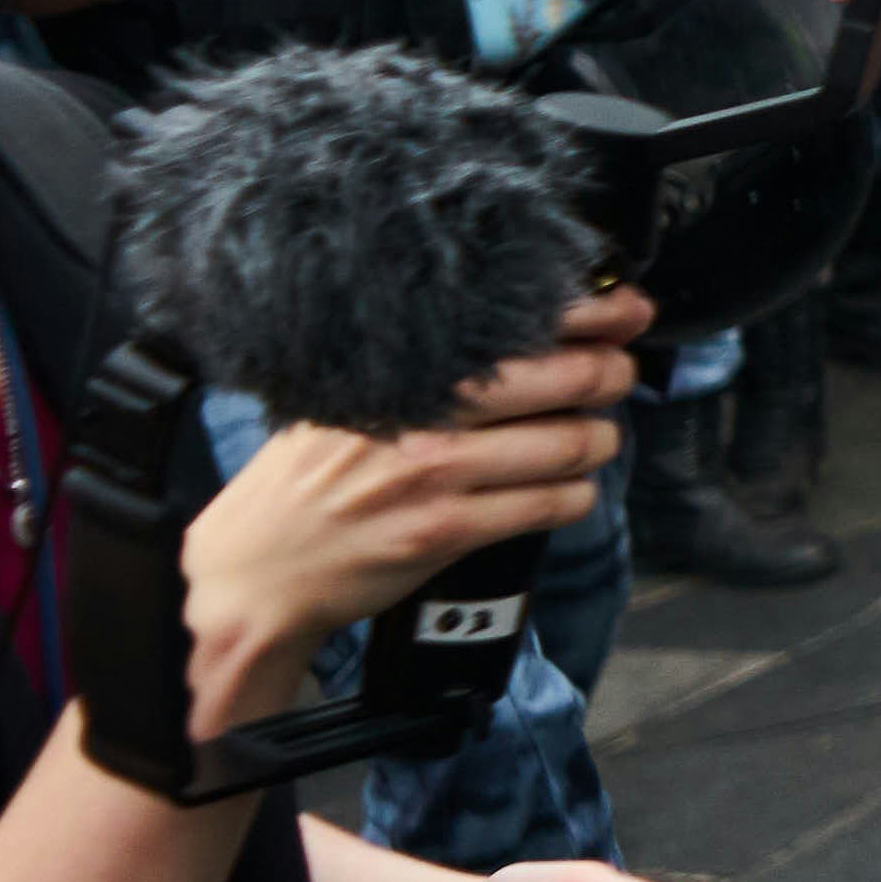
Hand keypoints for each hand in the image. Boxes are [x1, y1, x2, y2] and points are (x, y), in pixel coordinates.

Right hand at [177, 289, 650, 734]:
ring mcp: (436, 474)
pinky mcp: (448, 531)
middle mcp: (422, 416)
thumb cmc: (307, 479)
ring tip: (596, 436)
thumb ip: (419, 373)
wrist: (254, 572)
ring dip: (601, 439)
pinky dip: (577, 494)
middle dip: (612, 372)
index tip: (625, 309)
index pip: (514, 324)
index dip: (589, 313)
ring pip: (570, 443)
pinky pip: (550, 504)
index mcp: (400, 373)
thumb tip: (512, 338)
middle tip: (618, 373)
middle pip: (564, 376)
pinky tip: (570, 489)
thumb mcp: (344, 402)